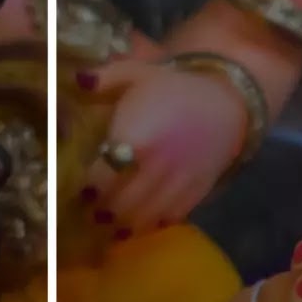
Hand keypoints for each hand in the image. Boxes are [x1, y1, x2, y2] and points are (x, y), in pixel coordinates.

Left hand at [76, 58, 247, 234]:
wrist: (225, 101)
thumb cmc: (175, 87)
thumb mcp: (138, 73)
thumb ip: (105, 77)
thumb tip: (77, 80)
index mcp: (137, 137)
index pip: (104, 173)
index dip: (90, 187)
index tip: (81, 191)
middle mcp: (157, 165)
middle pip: (124, 200)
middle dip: (106, 212)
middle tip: (92, 214)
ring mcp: (179, 181)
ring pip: (148, 214)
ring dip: (128, 224)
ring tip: (113, 228)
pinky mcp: (197, 190)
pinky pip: (174, 215)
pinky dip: (156, 223)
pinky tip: (143, 224)